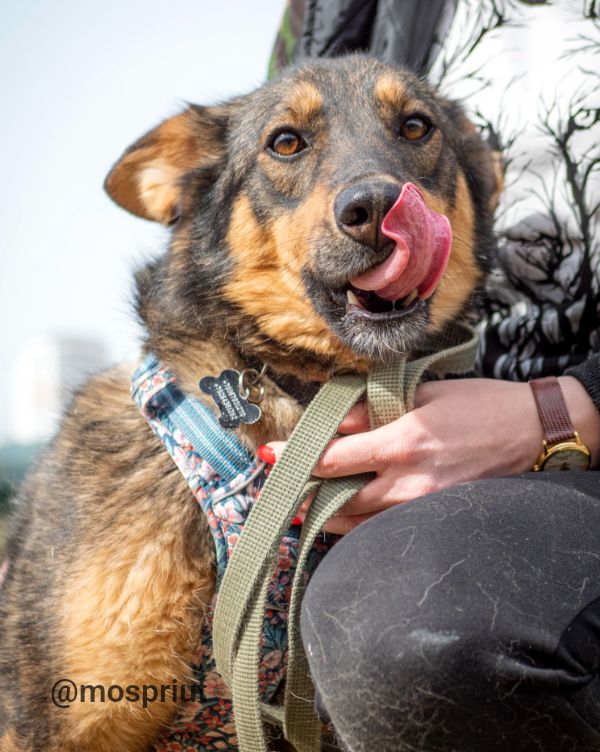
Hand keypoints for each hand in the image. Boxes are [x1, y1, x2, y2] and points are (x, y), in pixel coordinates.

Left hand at [261, 376, 599, 533]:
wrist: (532, 433)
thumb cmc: (479, 405)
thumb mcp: (422, 394)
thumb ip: (372, 410)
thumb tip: (332, 423)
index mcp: (401, 442)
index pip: (332, 458)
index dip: (294, 460)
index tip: (267, 456)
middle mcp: (406, 481)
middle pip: (335, 500)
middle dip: (298, 497)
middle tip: (271, 492)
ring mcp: (421, 506)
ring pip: (355, 523)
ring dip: (321, 516)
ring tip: (293, 509)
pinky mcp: (432, 517)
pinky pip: (382, 529)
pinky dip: (355, 525)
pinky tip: (338, 517)